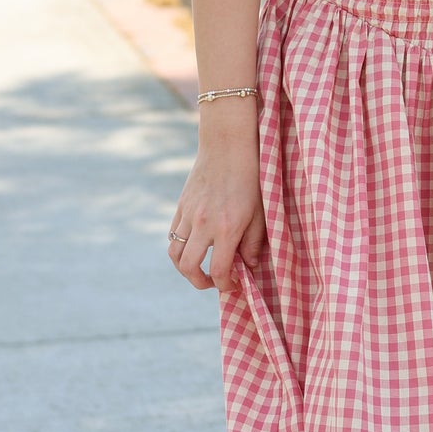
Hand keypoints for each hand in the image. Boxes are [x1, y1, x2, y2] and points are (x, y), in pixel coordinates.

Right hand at [167, 141, 265, 291]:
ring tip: (199, 269)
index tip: (233, 285)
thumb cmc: (251, 178)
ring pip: (174, 253)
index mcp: (226, 228)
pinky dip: (179, 247)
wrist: (227, 147)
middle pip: (188, 267)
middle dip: (199, 282)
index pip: (218, 270)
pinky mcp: (181, 206)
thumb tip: (247, 266)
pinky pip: (172, 235)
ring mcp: (188, 215)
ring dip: (184, 268)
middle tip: (213, 283)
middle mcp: (203, 224)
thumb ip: (253, 243)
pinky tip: (194, 247)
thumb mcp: (260, 212)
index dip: (224, 285)